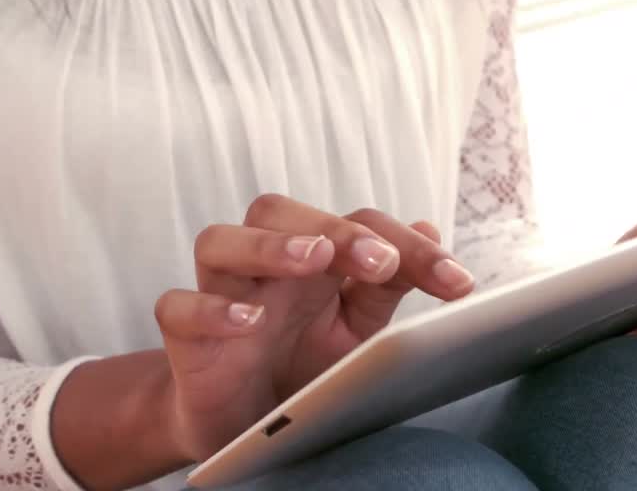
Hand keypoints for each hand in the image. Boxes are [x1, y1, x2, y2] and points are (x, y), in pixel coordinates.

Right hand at [155, 194, 475, 462]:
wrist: (241, 424)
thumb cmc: (301, 364)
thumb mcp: (356, 329)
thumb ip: (386, 284)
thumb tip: (430, 229)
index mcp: (313, 256)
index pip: (358, 226)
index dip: (408, 247)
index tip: (457, 282)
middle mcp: (264, 263)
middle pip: (280, 212)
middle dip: (332, 230)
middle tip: (377, 259)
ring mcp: (219, 293)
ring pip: (221, 241)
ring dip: (268, 246)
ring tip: (310, 259)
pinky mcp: (184, 335)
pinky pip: (178, 306)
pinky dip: (209, 309)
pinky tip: (247, 322)